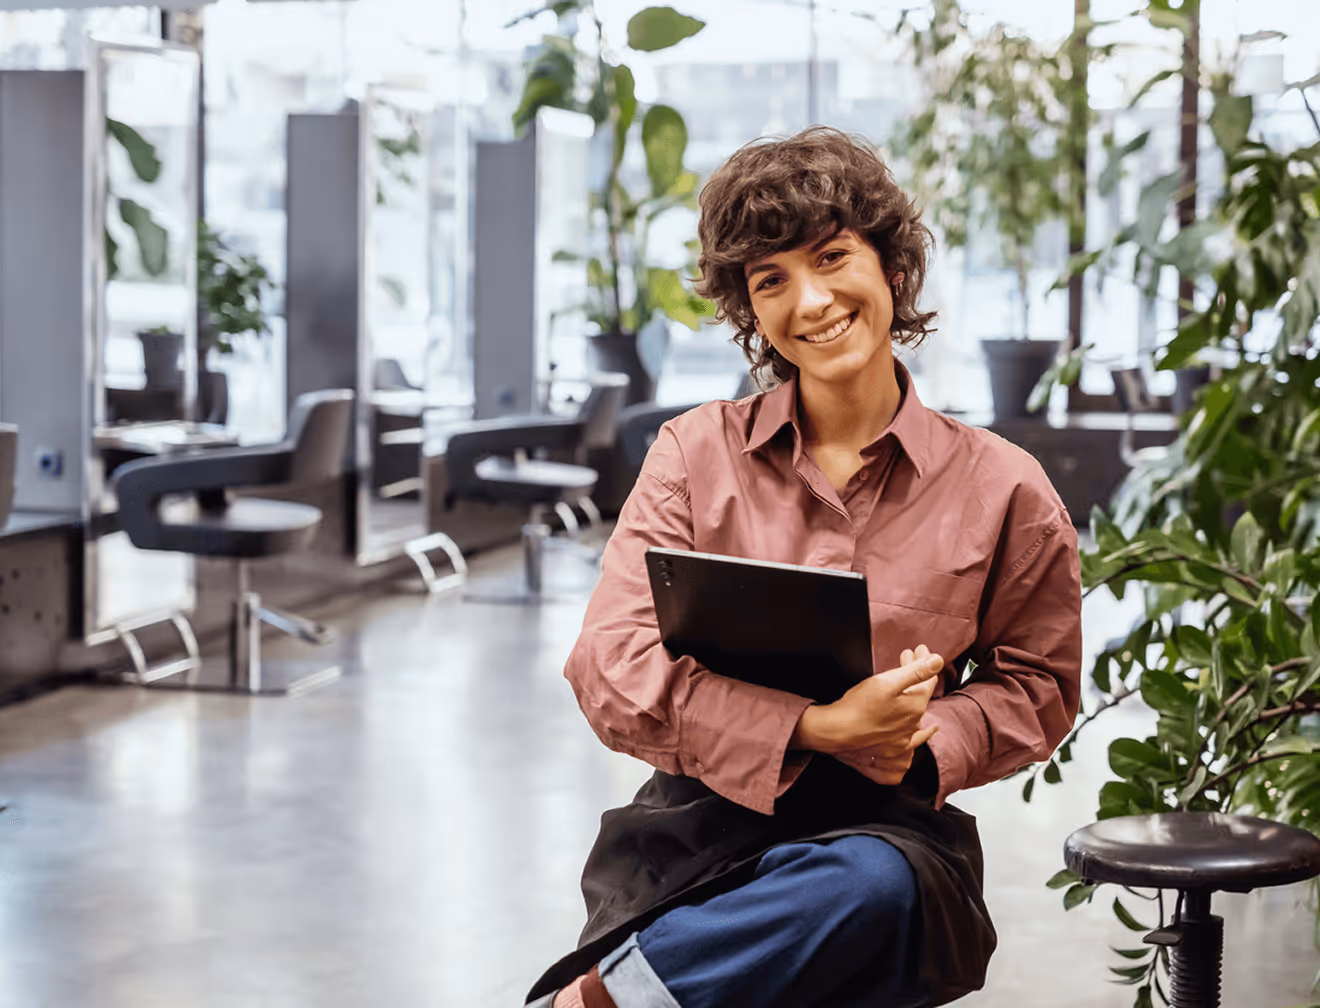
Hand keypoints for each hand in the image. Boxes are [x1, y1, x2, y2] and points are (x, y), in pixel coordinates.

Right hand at [804, 644, 941, 752]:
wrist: (838, 732)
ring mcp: (905, 737)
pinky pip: (915, 738)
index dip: (925, 661)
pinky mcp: (894, 748)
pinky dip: (923, 732)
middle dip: (916, 673)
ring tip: (910, 684)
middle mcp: (914, 722)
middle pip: (921, 693)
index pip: (928, 679)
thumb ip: (916, 671)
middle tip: (908, 656)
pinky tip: (929, 729)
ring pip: (916, 711)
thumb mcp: (887, 681)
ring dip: (913, 694)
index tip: (919, 649)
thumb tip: (939, 661)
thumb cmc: (859, 706)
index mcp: (916, 704)